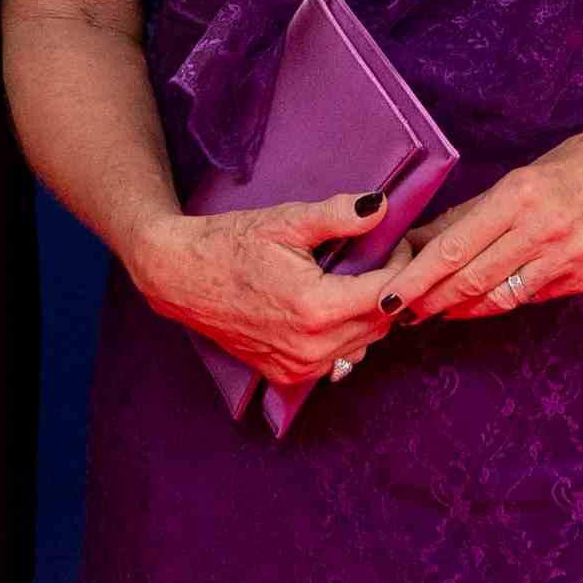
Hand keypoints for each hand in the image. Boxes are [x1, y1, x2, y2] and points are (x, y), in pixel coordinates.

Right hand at [123, 193, 395, 392]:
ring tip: (358, 281)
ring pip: (363, 344)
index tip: (396, 244)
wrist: (183, 277)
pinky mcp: (286, 374)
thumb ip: (338, 216)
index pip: (386, 294)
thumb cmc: (231, 244)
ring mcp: (298, 367)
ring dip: (369, 315)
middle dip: (389, 290)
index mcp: (316, 308)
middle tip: (382, 259)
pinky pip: (336, 359)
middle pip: (380, 323)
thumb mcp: (286, 221)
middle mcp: (311, 347)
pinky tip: (332, 307)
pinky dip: (345, 335)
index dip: (399, 266)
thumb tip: (381, 207)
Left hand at [382, 105, 582, 324]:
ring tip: (437, 310)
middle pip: (472, 280)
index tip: (389, 293)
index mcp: (523, 194)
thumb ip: (474, 212)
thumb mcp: (523, 176)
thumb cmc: (581, 163)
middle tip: (402, 311)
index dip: (418, 276)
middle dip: (431, 300)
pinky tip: (486, 298)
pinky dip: (505, 299)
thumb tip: (422, 240)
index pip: (456, 247)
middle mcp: (547, 228)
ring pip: (501, 298)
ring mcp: (573, 258)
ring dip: (462, 308)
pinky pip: (534, 297)